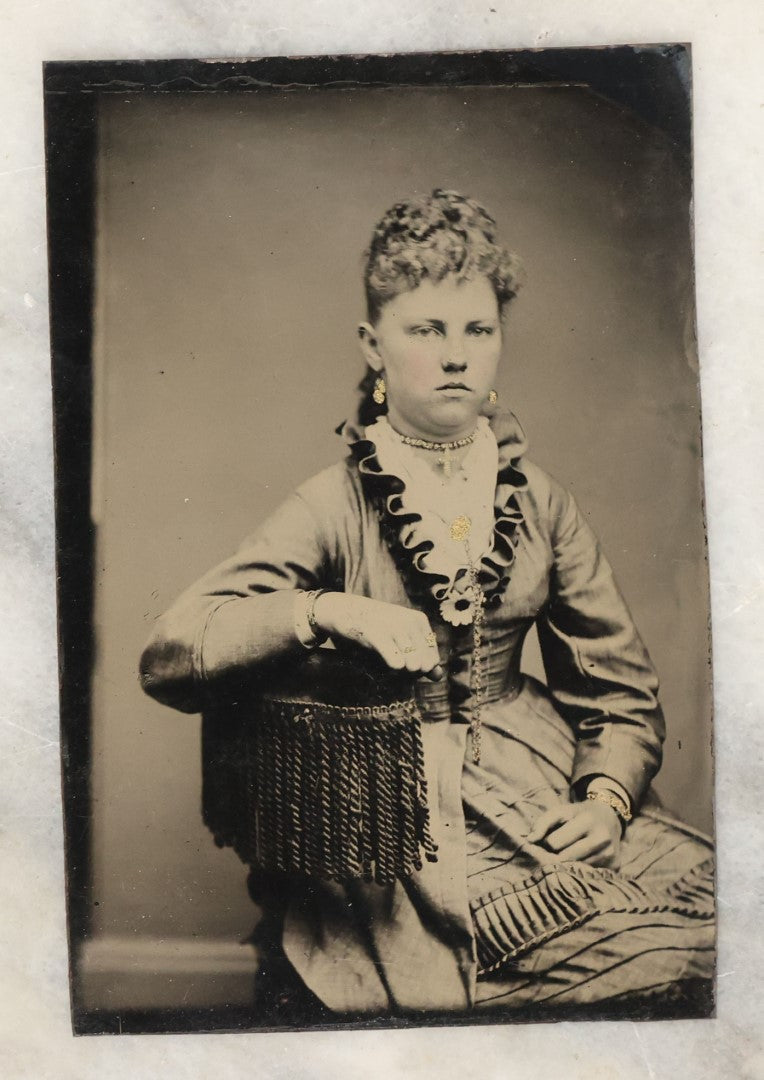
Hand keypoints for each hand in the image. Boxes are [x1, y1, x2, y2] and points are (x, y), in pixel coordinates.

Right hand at [313, 593, 443, 680]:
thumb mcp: (401, 637)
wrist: (344, 609)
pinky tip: (389, 665)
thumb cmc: (375, 626)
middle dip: (412, 674)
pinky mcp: (376, 634)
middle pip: (424, 664)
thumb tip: (438, 677)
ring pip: (413, 665)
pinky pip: (396, 661)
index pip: (433, 658)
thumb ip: (422, 656)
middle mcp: (410, 622)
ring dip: (402, 675)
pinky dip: (395, 668)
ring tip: (389, 667)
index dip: (421, 670)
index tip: (406, 667)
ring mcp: (394, 627)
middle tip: (396, 669)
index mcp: (419, 620)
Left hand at [526, 801, 621, 868]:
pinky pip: (588, 876)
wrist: (610, 817)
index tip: (547, 842)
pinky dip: (580, 871)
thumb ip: (542, 823)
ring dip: (567, 866)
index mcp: (587, 820)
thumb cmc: (579, 814)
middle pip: (565, 859)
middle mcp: (602, 838)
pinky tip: (579, 863)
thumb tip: (529, 840)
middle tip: (552, 853)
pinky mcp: (615, 866)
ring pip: (576, 870)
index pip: (555, 843)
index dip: (547, 843)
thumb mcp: (561, 811)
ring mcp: (610, 854)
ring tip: (567, 856)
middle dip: (555, 857)